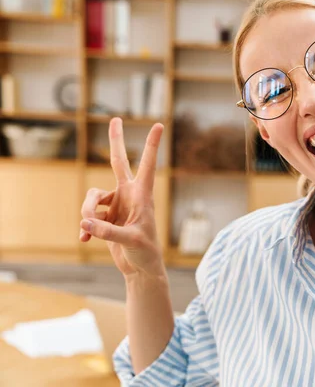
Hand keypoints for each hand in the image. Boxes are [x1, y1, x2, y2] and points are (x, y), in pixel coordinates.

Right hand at [79, 118, 164, 276]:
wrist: (140, 267)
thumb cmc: (145, 252)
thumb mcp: (130, 241)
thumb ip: (108, 232)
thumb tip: (85, 222)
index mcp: (142, 195)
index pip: (146, 165)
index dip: (151, 145)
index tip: (159, 124)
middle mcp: (129, 194)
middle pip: (118, 162)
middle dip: (116, 141)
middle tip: (115, 118)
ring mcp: (116, 204)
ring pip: (92, 196)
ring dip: (87, 212)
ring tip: (89, 230)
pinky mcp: (105, 216)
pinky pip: (87, 215)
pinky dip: (85, 227)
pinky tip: (84, 239)